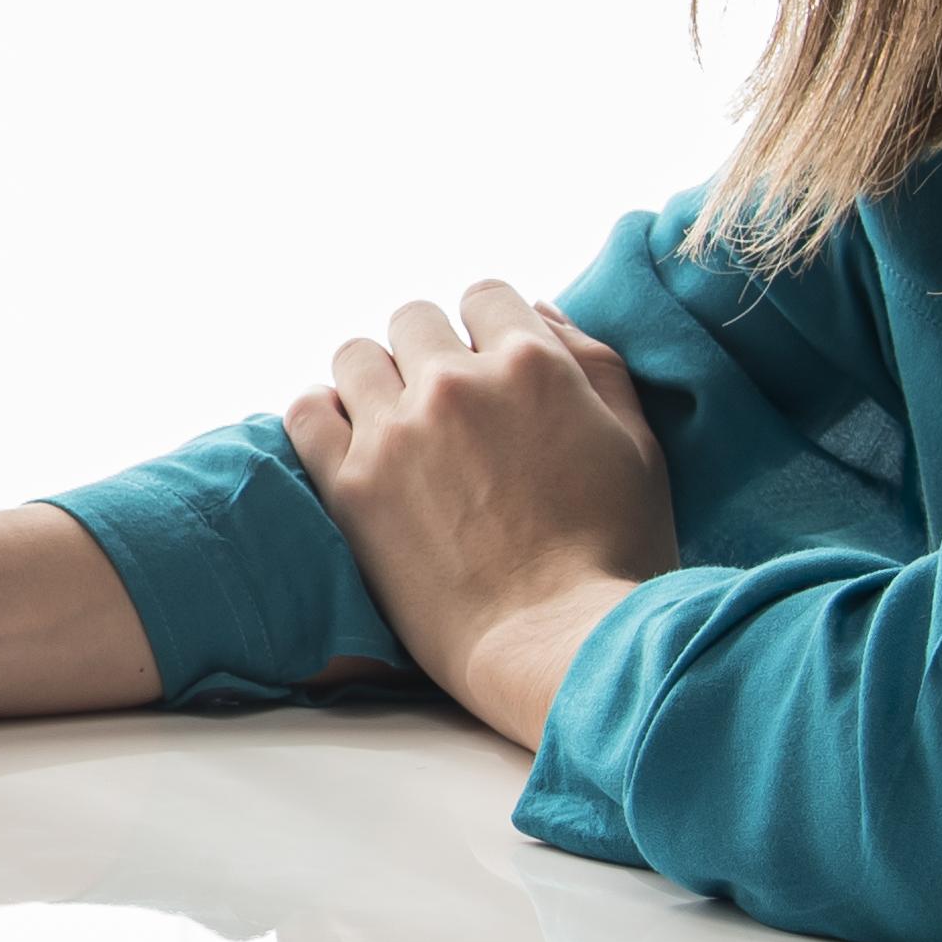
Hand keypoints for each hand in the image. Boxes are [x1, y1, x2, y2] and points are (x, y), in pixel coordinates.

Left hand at [278, 282, 674, 748]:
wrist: (558, 645)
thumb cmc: (615, 556)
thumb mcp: (637, 447)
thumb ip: (593, 365)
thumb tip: (539, 312)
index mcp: (532, 363)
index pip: (485, 296)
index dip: (488, 330)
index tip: (489, 370)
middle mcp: (455, 382)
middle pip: (414, 320)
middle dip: (431, 354)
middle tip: (447, 409)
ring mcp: (396, 431)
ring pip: (355, 356)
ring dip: (375, 382)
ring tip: (396, 428)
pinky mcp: (349, 485)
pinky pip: (304, 412)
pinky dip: (322, 417)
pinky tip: (348, 445)